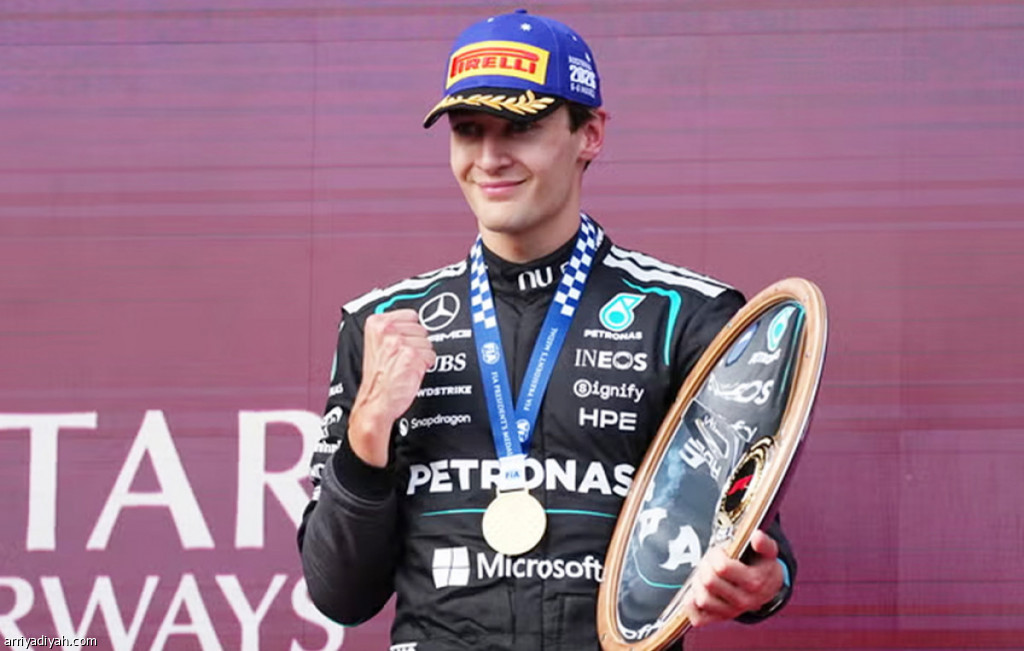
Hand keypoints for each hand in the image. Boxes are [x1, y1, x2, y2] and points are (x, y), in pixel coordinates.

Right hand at [349, 310, 434, 466]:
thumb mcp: (377, 344)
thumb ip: (393, 329)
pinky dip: (425, 366)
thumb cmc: (378, 379)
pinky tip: (410, 372)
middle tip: (401, 358)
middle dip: (416, 344)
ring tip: (404, 366)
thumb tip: (414, 321)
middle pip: (421, 328)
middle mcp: (387, 330)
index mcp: (376, 323)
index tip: (401, 343)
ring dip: (420, 356)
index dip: (410, 332)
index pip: (411, 315)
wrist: (376, 402)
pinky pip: (431, 356)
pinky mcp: (411, 355)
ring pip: (428, 342)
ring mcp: (399, 342)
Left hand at [682, 530, 783, 627]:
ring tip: (705, 573)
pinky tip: (698, 590)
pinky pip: (698, 618)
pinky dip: (691, 604)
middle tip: (710, 561)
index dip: (716, 555)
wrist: (768, 587)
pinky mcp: (720, 618)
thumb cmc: (760, 565)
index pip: (722, 568)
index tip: (720, 551)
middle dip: (705, 566)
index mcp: (754, 583)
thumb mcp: (768, 552)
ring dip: (698, 582)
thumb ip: (764, 544)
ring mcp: (731, 612)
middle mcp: (743, 601)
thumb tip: (756, 536)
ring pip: (702, 599)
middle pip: (709, 582)